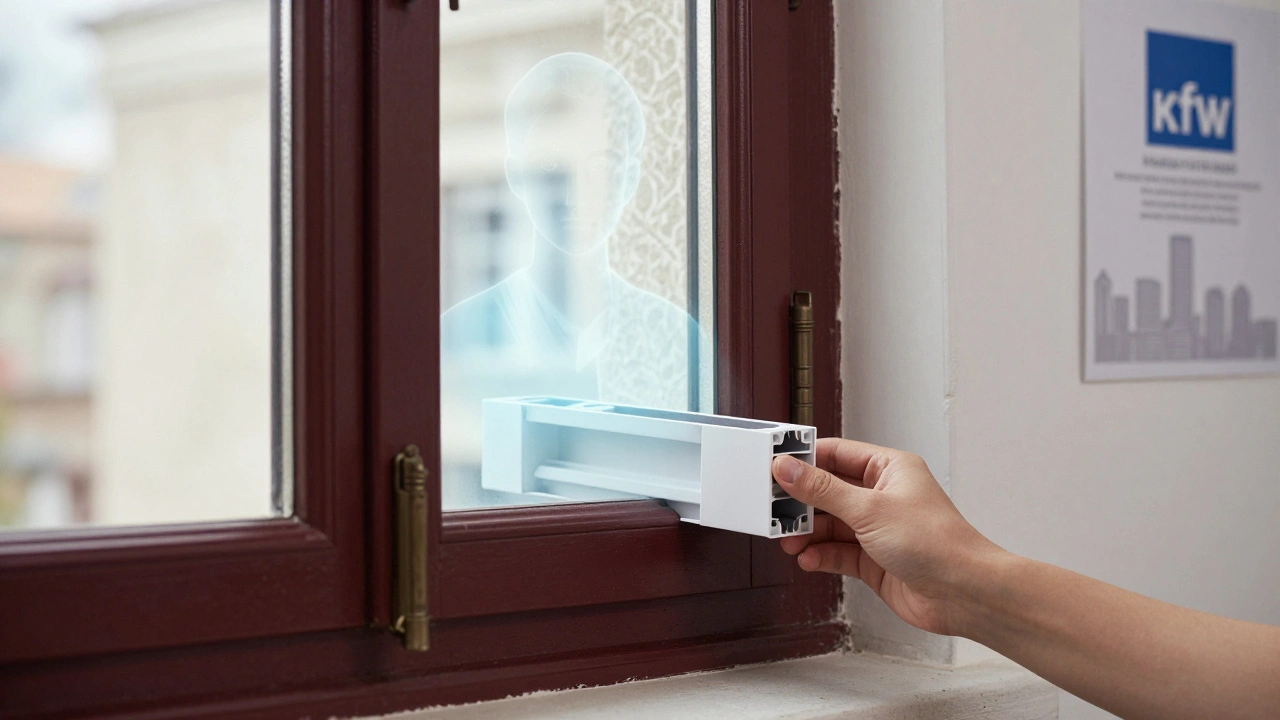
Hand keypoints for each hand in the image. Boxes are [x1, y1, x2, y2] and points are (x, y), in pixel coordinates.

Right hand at [772, 438, 1002, 635]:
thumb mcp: (869, 509)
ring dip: (808, 533)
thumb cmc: (936, 543)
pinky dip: (821, 555)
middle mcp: (883, 496)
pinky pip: (838, 552)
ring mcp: (878, 529)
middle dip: (802, 502)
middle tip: (776, 509)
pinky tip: (809, 559)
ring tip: (789, 540)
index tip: (775, 466)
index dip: (805, 460)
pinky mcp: (875, 560)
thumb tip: (789, 469)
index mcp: (889, 469)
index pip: (836, 454)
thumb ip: (823, 490)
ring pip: (831, 525)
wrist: (964, 593)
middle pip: (829, 491)